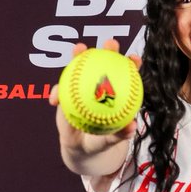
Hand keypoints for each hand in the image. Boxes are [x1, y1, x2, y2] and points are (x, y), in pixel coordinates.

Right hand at [50, 40, 141, 175]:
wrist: (82, 147)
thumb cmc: (100, 140)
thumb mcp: (111, 139)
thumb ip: (121, 133)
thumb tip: (132, 128)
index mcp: (114, 93)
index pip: (126, 75)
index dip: (131, 64)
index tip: (135, 60)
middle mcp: (98, 84)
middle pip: (105, 62)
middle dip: (109, 48)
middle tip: (111, 44)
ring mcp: (80, 86)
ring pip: (79, 67)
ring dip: (78, 55)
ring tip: (79, 49)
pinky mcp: (64, 94)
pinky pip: (59, 91)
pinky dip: (57, 93)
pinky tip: (55, 99)